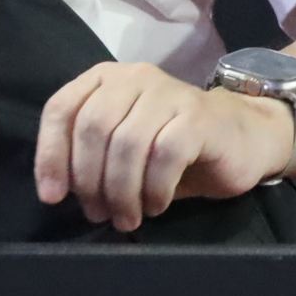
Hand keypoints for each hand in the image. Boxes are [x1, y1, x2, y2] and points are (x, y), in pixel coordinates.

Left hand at [34, 61, 294, 230]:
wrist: (244, 136)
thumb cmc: (175, 147)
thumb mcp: (123, 148)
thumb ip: (90, 156)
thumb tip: (57, 191)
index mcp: (106, 78)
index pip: (62, 108)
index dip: (51, 154)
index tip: (53, 197)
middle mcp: (135, 77)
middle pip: (93, 127)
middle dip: (89, 180)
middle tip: (98, 214)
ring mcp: (169, 92)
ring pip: (127, 143)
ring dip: (121, 191)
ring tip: (126, 218)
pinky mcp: (198, 116)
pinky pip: (164, 155)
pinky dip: (154, 189)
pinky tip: (156, 206)